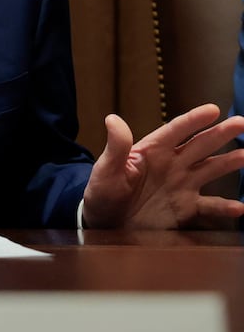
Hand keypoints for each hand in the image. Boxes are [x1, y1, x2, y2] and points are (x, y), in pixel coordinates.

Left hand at [81, 103, 243, 228]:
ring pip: (210, 169)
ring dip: (229, 162)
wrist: (104, 222)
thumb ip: (115, 147)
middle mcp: (171, 164)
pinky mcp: (185, 207)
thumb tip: (112, 118)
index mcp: (152, 151)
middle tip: (241, 123)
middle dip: (220, 133)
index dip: (193, 119)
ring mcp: (181, 185)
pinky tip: (240, 208)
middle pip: (200, 145)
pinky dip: (224, 207)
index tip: (213, 109)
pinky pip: (209, 206)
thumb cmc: (101, 192)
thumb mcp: (105, 170)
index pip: (175, 130)